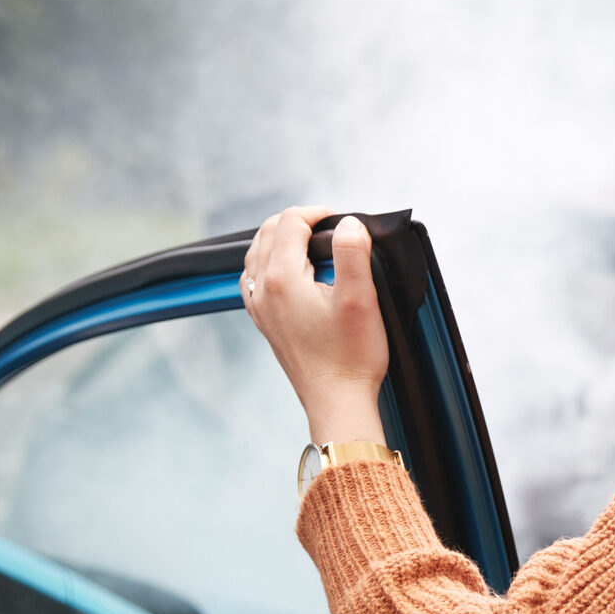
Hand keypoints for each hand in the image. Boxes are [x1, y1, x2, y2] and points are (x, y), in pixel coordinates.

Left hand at [242, 207, 390, 444]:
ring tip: (311, 241)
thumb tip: (348, 223)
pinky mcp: (265, 322)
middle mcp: (263, 290)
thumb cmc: (351, 356)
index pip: (291, 222)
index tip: (343, 220)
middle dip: (298, 221)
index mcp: (282, 278)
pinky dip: (269, 262)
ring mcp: (260, 308)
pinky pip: (254, 278)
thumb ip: (353, 252)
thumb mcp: (360, 298)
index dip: (318, 212)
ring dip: (280, 238)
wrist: (337, 401)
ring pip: (256, 253)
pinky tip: (288, 271)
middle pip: (268, 232)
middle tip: (330, 226)